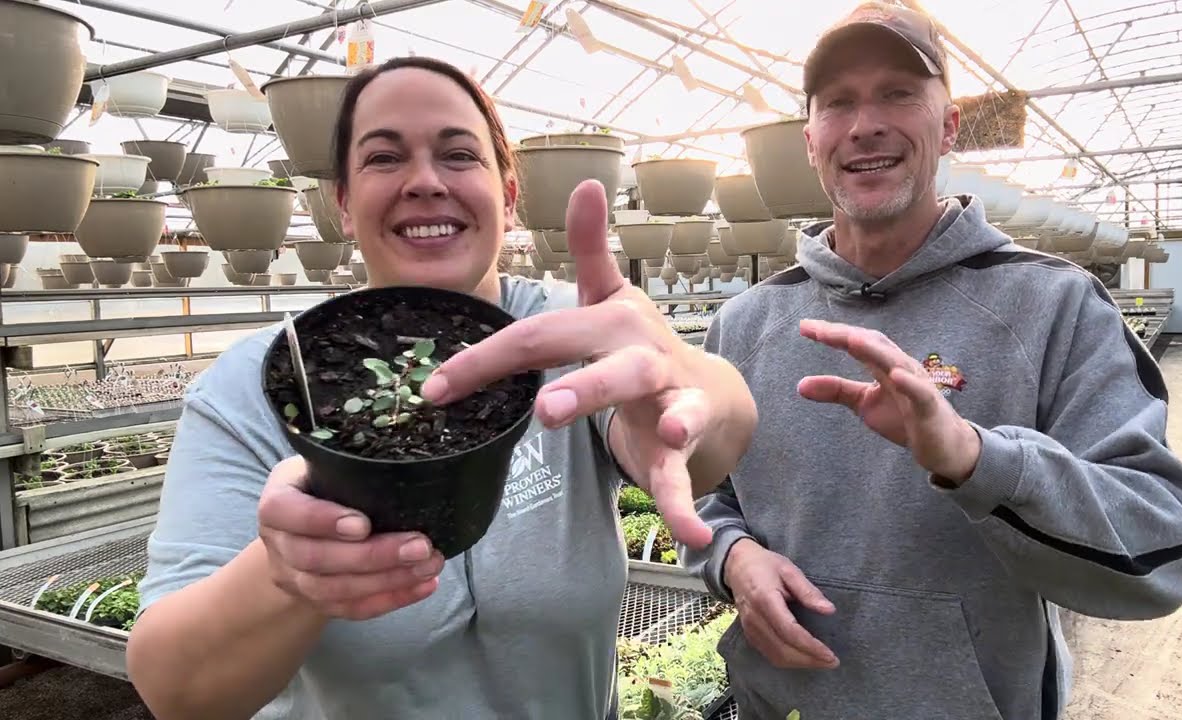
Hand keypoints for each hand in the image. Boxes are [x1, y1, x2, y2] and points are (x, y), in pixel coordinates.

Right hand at [257, 456, 445, 620]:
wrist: (300, 525)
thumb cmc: (323, 484)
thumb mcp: (324, 465)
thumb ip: (347, 468)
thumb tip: (403, 464)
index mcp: (276, 503)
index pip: (286, 512)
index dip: (322, 521)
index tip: (364, 524)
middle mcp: (278, 544)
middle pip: (318, 559)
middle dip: (374, 556)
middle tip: (420, 546)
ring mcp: (293, 578)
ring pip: (336, 590)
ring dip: (388, 581)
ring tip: (429, 566)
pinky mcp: (315, 602)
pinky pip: (351, 609)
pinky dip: (391, 600)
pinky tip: (424, 586)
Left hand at [420, 180, 716, 548]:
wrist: (711, 391)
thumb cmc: (640, 344)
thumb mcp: (612, 295)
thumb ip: (590, 247)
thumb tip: (584, 182)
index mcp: (610, 322)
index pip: (540, 338)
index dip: (487, 362)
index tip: (435, 390)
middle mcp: (643, 355)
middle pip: (612, 367)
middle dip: (583, 387)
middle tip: (545, 413)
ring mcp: (670, 398)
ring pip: (663, 408)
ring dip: (663, 426)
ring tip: (665, 437)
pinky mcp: (685, 439)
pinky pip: (683, 473)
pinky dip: (686, 504)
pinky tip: (688, 536)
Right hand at [724, 539, 838, 669]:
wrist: (738, 566)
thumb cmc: (766, 565)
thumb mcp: (789, 570)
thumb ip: (808, 591)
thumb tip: (829, 610)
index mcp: (765, 599)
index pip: (789, 631)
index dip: (811, 646)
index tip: (830, 655)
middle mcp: (755, 619)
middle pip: (783, 650)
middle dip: (810, 660)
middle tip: (832, 662)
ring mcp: (749, 629)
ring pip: (776, 656)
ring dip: (800, 664)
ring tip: (821, 662)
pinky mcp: (749, 634)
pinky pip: (769, 654)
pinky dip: (789, 660)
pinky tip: (804, 657)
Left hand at [796, 319, 981, 482]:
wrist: (941, 445)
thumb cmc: (904, 417)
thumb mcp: (864, 403)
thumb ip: (836, 391)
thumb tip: (800, 385)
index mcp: (884, 364)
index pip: (857, 342)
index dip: (833, 334)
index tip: (805, 327)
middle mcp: (901, 367)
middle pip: (873, 344)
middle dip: (846, 335)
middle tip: (818, 330)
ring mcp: (917, 385)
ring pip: (896, 361)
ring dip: (874, 350)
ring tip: (849, 340)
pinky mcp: (930, 407)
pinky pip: (921, 392)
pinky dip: (909, 383)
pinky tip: (895, 375)